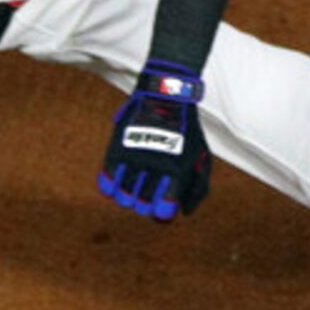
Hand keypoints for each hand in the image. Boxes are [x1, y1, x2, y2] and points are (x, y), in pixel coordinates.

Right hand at [99, 61, 212, 220]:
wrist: (165, 96)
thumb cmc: (186, 131)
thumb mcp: (201, 155)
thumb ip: (198, 187)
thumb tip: (184, 212)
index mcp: (179, 170)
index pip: (165, 208)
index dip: (163, 213)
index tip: (163, 208)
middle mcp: (156, 165)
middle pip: (142, 205)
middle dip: (145, 205)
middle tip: (147, 198)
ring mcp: (135, 156)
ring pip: (124, 196)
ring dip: (128, 199)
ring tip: (132, 193)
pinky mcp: (118, 147)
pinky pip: (108, 179)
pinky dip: (110, 188)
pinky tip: (116, 186)